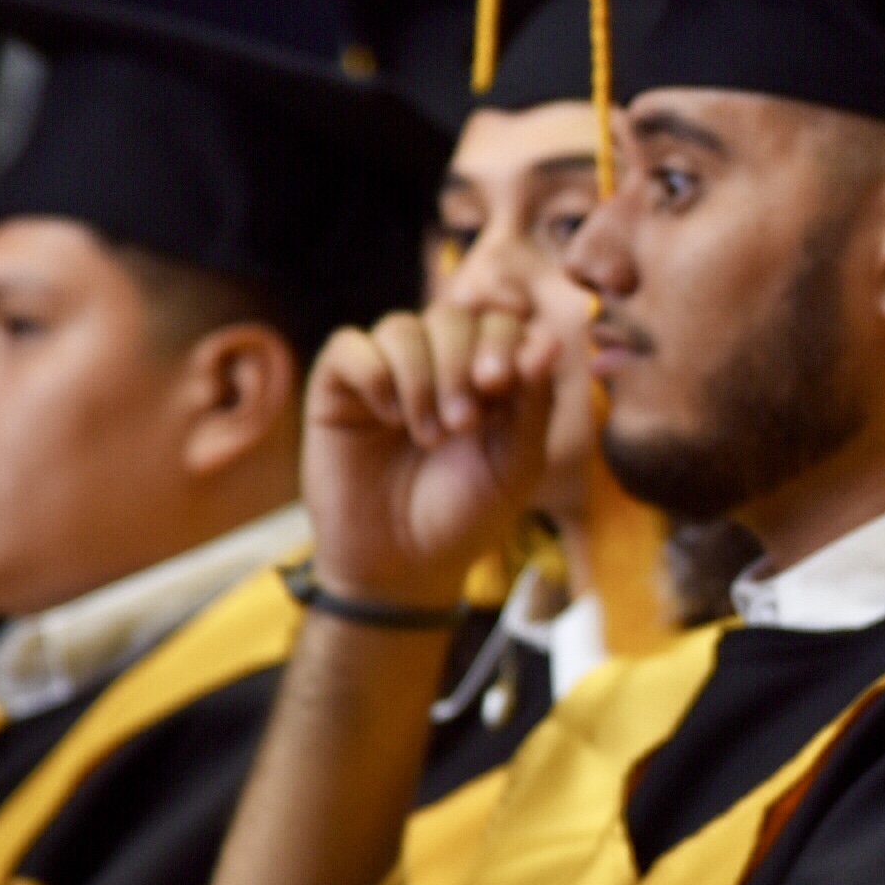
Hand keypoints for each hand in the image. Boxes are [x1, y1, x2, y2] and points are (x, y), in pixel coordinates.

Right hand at [303, 303, 561, 608]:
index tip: (499, 384)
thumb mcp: (516, 465)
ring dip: (421, 378)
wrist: (402, 567)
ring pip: (402, 327)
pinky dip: (373, 374)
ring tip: (429, 436)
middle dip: (461, 363)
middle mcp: (436, 364)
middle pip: (452, 316)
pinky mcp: (337, 388)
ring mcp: (386, 373)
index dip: (502, 341)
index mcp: (487, 375)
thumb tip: (546, 340)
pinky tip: (386, 417)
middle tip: (463, 424)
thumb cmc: (465, 516)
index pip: (500, 322)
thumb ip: (534, 402)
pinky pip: (350, 346)